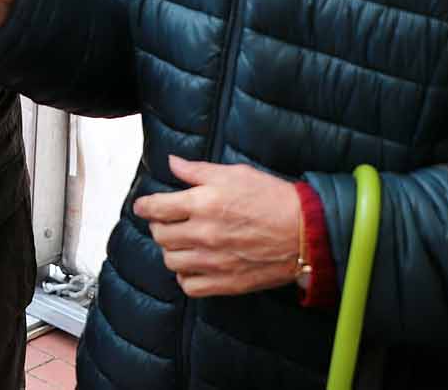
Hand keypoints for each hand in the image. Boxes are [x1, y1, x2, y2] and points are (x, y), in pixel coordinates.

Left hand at [133, 155, 300, 297]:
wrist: (305, 232)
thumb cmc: (272, 198)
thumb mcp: (234, 174)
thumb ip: (197, 170)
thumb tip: (172, 163)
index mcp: (203, 203)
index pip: (156, 207)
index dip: (144, 206)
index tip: (142, 206)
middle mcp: (203, 233)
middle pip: (160, 235)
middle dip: (160, 226)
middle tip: (168, 222)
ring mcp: (213, 261)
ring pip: (171, 261)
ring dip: (172, 250)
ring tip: (182, 242)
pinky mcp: (226, 282)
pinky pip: (189, 286)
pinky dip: (186, 277)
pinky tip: (194, 265)